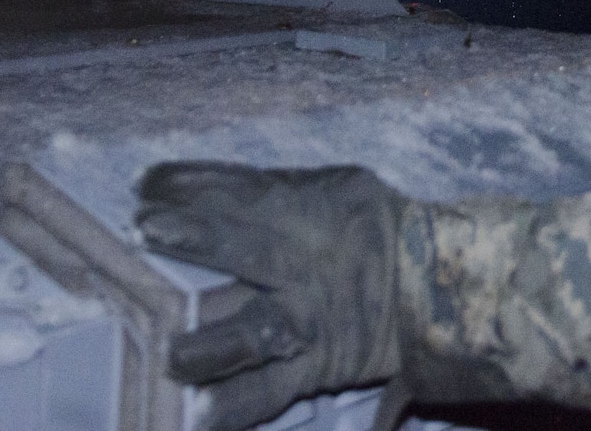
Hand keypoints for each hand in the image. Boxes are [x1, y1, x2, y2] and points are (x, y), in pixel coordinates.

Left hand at [134, 163, 410, 430]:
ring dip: (210, 343)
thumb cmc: (382, 230)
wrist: (445, 288)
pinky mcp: (315, 367)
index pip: (247, 189)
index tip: (145, 183)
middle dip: (198, 235)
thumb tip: (201, 187)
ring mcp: (311, 320)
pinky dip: (235, 405)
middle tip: (145, 226)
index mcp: (318, 210)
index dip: (192, 183)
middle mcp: (311, 263)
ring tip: (170, 353)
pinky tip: (198, 416)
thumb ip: (283, 190)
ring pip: (257, 331)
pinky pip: (272, 390)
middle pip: (250, 245)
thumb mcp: (343, 190)